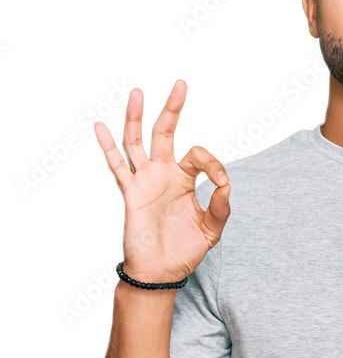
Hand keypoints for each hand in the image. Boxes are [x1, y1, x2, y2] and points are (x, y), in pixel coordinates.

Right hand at [94, 79, 230, 282]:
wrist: (161, 272)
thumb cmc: (185, 250)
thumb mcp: (212, 230)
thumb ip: (221, 207)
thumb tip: (226, 185)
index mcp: (186, 180)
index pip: (198, 156)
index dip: (213, 163)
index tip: (221, 180)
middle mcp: (164, 174)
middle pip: (165, 133)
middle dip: (172, 109)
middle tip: (180, 85)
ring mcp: (145, 181)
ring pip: (138, 142)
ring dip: (137, 118)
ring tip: (139, 93)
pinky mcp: (131, 193)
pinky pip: (118, 167)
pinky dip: (109, 147)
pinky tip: (102, 127)